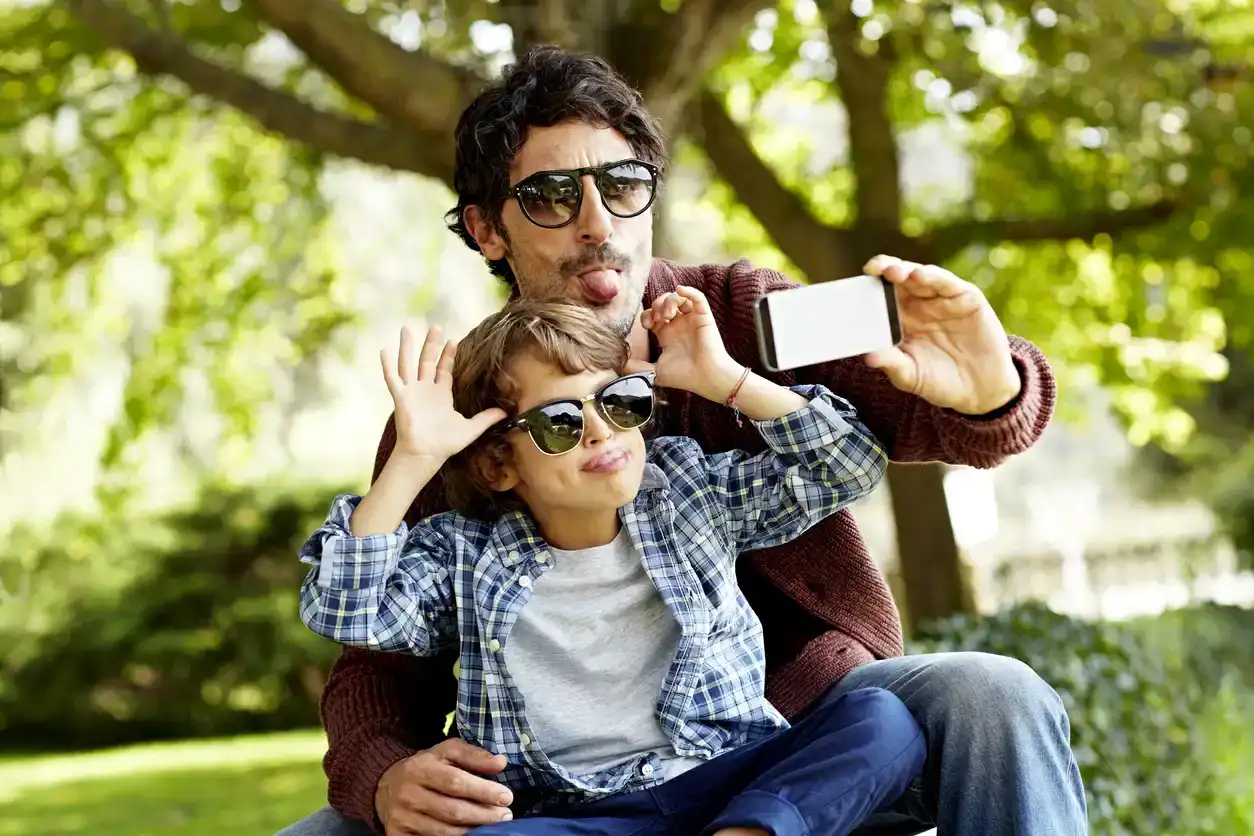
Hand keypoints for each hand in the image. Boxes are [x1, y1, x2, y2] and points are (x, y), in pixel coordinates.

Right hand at [375, 739, 513, 834]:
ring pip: (444, 832)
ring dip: (473, 831)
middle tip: (506, 815)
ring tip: (493, 826)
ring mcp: (402, 818)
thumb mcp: (446, 752)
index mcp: (420, 768)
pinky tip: (470, 835)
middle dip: (484, 815)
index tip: (506, 796)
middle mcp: (408, 794)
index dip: (483, 791)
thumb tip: (501, 763)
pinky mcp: (398, 835)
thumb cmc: (425, 767)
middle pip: (453, 810)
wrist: (386, 785)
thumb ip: (473, 755)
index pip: (456, 782)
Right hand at [382, 325, 506, 461]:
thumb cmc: (445, 444)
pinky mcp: (401, 397)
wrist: (426, 453)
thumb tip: (507, 412)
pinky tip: (384, 350)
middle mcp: (426, 390)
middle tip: (435, 326)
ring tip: (406, 329)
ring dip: (407, 347)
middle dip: (431, 344)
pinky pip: (393, 378)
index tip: (453, 340)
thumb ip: (487, 418)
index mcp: (441, 395)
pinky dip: (387, 365)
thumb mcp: (471, 428)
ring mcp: (412, 392)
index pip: (444, 370)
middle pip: (427, 361)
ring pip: (409, 364)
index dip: (448, 355)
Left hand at [634, 286, 740, 401]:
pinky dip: (689, 291)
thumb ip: (637, 368)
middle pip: (663, 302)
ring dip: (670, 300)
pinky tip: (680, 290)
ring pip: (678, 297)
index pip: (652, 315)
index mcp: (666, 334)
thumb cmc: (684, 377)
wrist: (705, 378)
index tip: (648, 325)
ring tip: (669, 314)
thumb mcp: (654, 372)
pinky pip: (698, 297)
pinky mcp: (704, 317)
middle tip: (659, 318)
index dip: (647, 315)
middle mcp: (678, 325)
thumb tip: (618, 366)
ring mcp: (691, 320)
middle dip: (657, 305)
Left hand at [861, 255, 1021, 415]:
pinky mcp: (966, 298)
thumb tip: (868, 357)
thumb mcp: (910, 375)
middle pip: (897, 279)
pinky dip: (933, 276)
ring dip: (905, 269)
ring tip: (893, 272)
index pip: (879, 296)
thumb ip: (891, 364)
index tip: (852, 286)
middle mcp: (919, 304)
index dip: (867, 287)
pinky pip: (947, 283)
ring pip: (920, 276)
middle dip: (884, 270)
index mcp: (900, 319)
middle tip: (873, 269)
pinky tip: (919, 276)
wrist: (980, 391)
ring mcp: (942, 299)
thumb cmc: (939, 381)